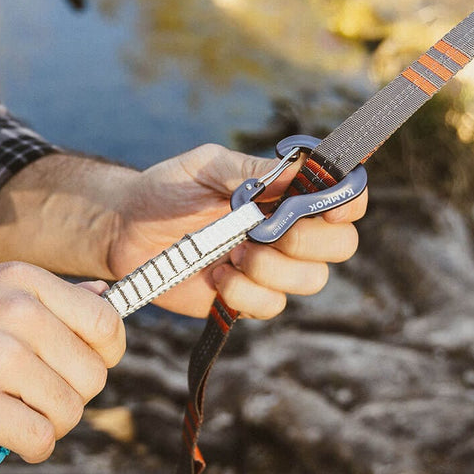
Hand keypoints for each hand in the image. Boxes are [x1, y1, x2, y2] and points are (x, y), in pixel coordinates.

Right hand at [0, 263, 123, 461]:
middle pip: (93, 374)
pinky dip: (28, 448)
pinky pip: (41, 441)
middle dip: (69, 395)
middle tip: (28, 396)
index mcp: (20, 279)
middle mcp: (13, 312)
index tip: (74, 368)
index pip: (106, 323)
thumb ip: (45, 294)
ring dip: (46, 424)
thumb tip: (109, 296)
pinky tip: (0, 434)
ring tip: (9, 412)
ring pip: (70, 412)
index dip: (102, 355)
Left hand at [106, 144, 367, 318]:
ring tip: (232, 253)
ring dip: (273, 268)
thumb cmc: (168, 189)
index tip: (326, 207)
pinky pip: (272, 306)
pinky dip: (245, 292)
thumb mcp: (207, 167)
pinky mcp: (247, 298)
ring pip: (311, 280)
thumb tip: (302, 169)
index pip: (344, 200)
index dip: (347, 203)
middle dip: (307, 241)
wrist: (125, 229)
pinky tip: (217, 277)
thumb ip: (252, 171)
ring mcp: (271, 268)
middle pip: (341, 245)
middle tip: (263, 232)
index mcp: (286, 194)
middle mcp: (288, 231)